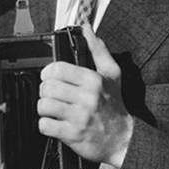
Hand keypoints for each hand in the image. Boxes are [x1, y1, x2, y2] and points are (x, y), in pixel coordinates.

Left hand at [37, 24, 133, 166]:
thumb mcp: (112, 74)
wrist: (124, 139)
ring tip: (54, 109)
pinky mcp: (72, 135)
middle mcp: (87, 98)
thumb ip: (98, 49)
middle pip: (47, 87)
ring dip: (44, 108)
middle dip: (45, 91)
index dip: (48, 73)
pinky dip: (46, 125)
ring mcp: (79, 117)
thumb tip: (87, 28)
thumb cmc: (115, 106)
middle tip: (52, 95)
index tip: (50, 78)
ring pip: (43, 105)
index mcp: (93, 80)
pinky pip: (45, 125)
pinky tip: (55, 123)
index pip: (57, 69)